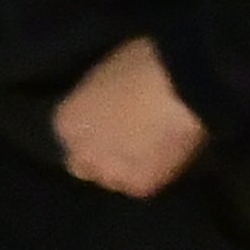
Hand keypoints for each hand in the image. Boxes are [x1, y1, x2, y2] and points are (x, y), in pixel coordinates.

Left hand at [53, 36, 207, 199]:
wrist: (183, 84)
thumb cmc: (143, 62)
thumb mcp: (105, 72)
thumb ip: (97, 98)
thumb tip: (107, 104)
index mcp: (66, 120)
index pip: (69, 136)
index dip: (90, 130)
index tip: (108, 121)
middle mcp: (80, 152)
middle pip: (83, 165)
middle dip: (98, 156)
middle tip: (125, 141)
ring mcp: (109, 173)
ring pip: (112, 179)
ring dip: (124, 168)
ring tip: (148, 150)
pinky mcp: (140, 187)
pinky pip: (141, 185)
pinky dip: (152, 173)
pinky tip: (166, 155)